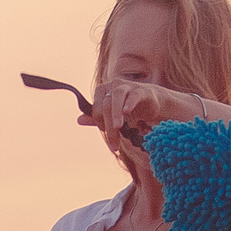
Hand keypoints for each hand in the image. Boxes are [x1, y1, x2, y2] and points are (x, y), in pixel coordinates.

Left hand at [82, 80, 208, 140]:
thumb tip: (78, 120)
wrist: (152, 102)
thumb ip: (96, 118)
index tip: (108, 137)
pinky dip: (129, 103)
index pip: (96, 108)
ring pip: (116, 97)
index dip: (100, 124)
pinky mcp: (142, 90)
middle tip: (114, 145)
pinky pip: (133, 95)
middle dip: (109, 126)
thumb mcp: (112, 116)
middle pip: (105, 105)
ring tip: (118, 128)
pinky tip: (127, 112)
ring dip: (115, 113)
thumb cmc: (129, 109)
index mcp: (103, 90)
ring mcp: (127, 86)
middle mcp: (113, 85)